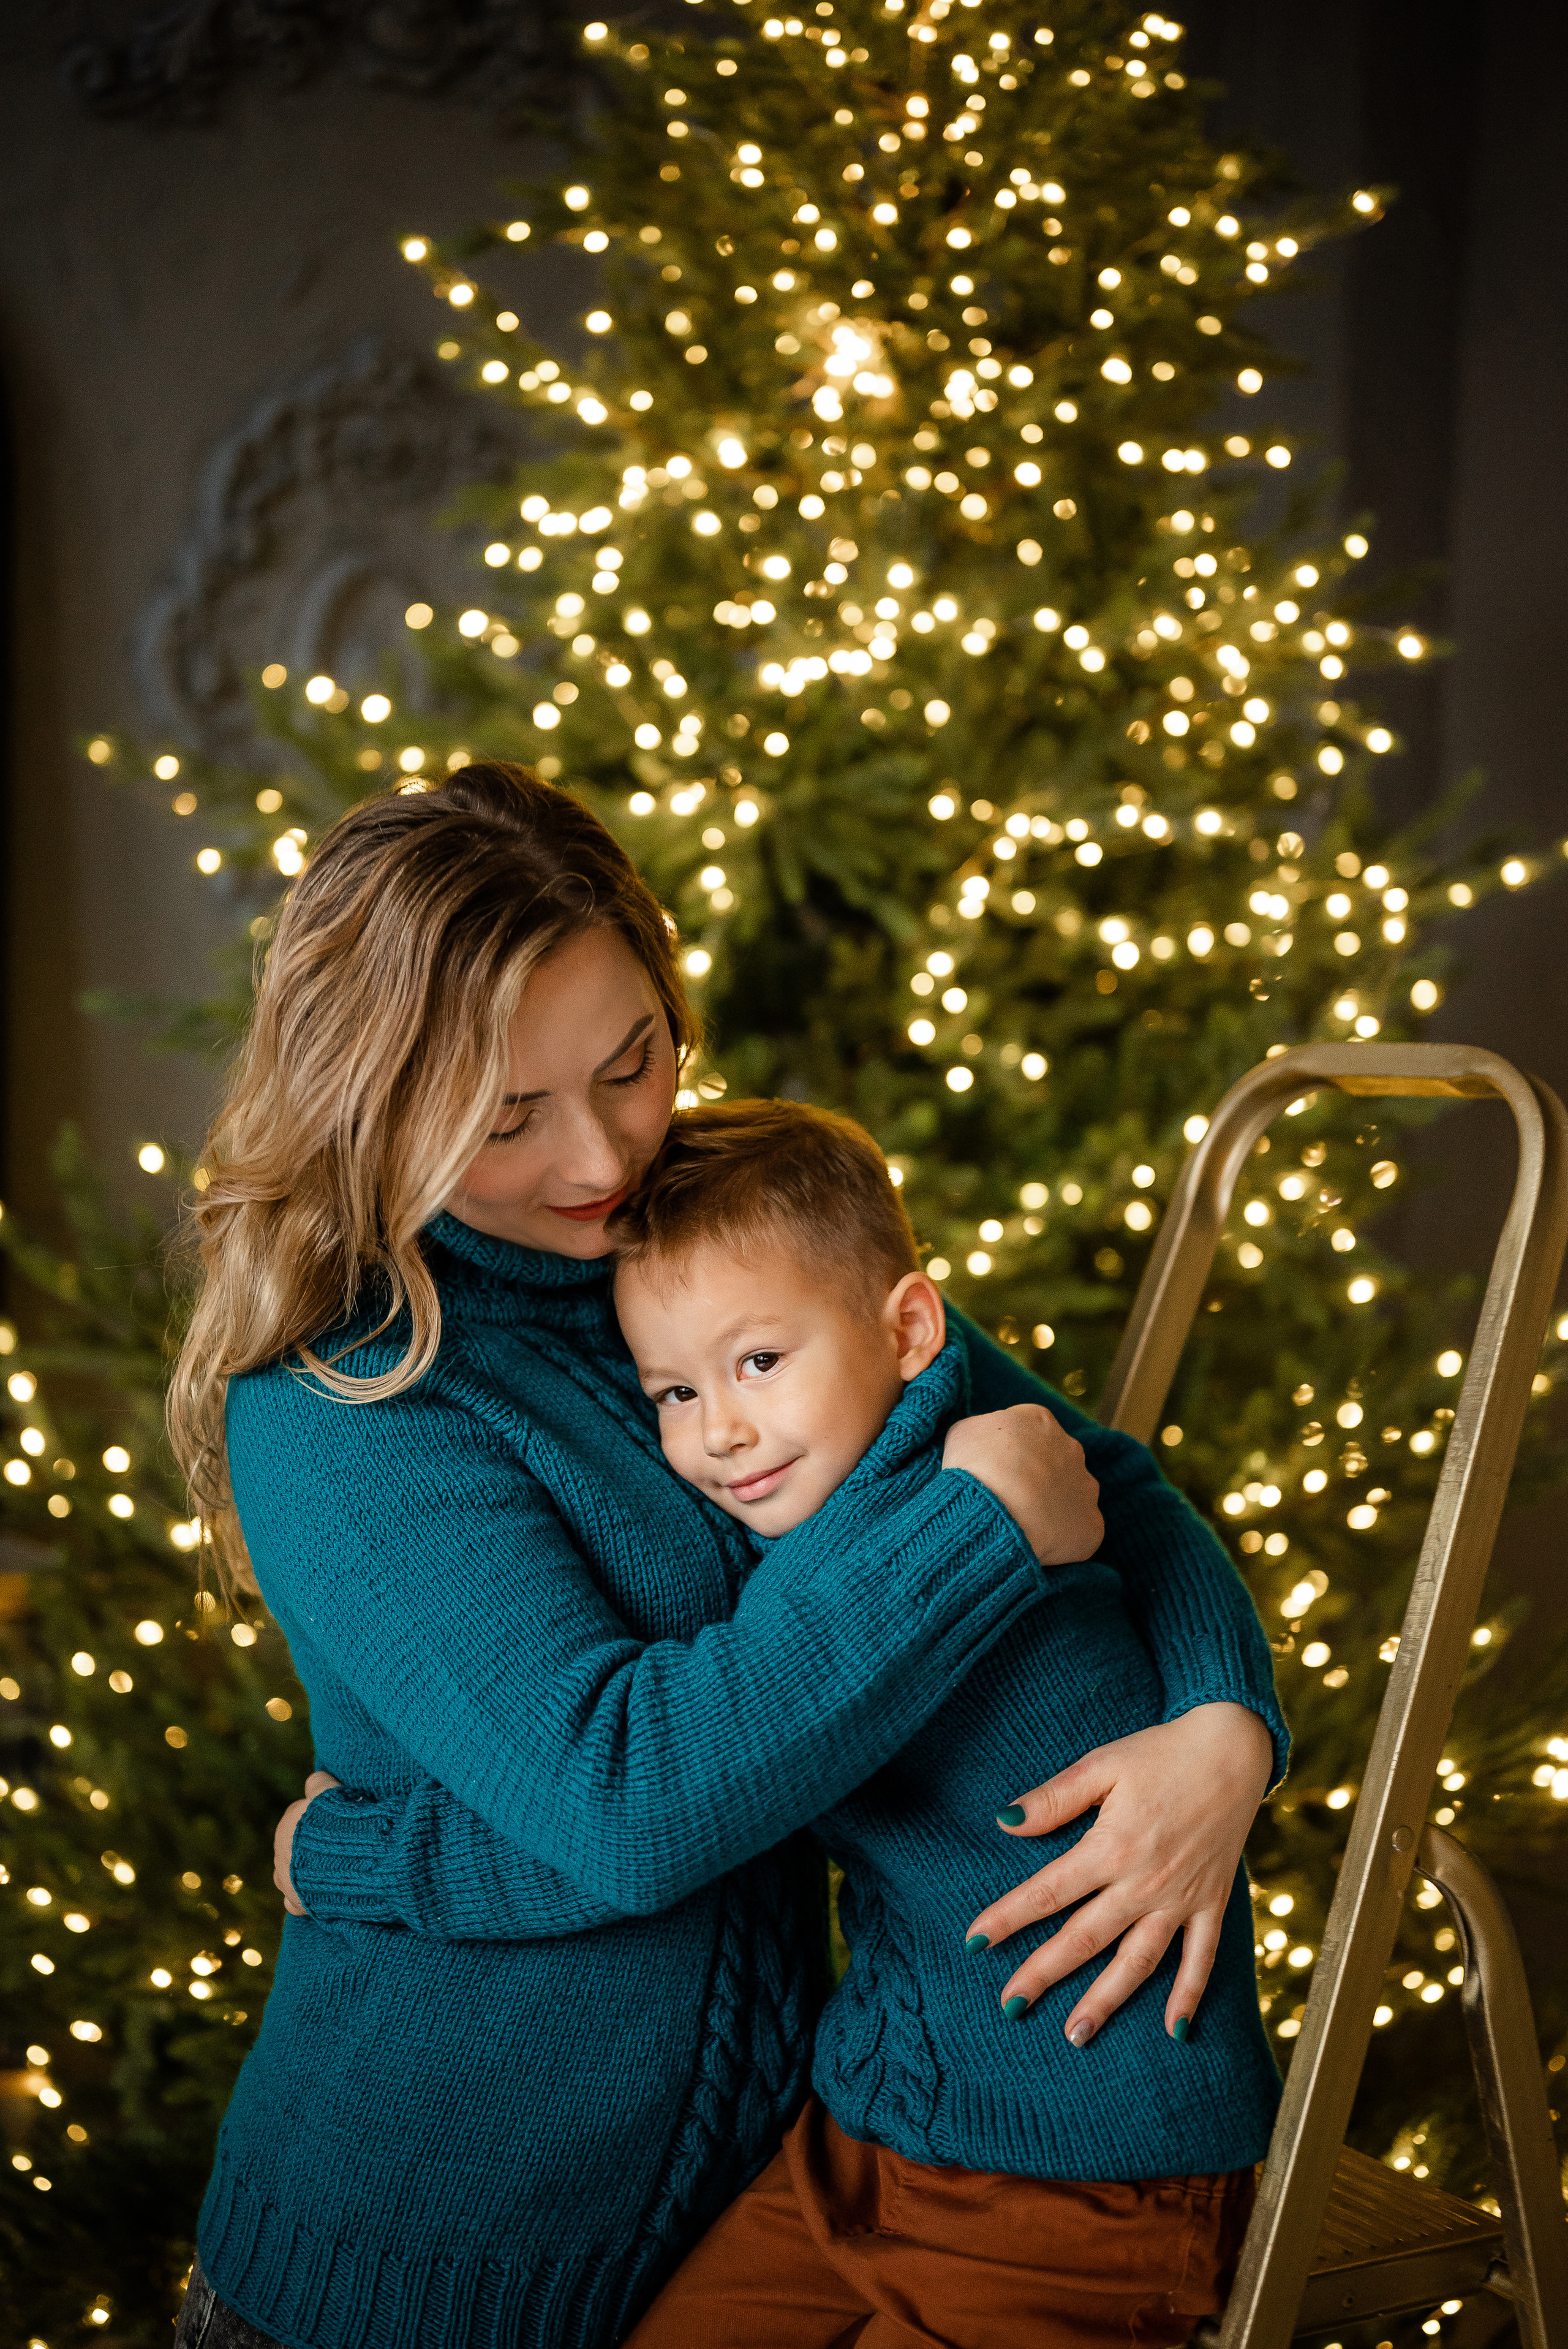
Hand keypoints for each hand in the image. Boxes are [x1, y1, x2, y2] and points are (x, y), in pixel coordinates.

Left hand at [273, 1769, 340, 1916]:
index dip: (322, 1817)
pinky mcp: (295, 1902)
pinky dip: (303, 1899)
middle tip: (339, 1845)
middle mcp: (280, 1851)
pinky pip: (294, 1901)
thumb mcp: (330, 1792)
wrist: (346, 1861)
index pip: (302, 1816)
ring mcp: (286, 1879)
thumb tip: (314, 1778)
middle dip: (312, 1846)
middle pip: (296, 1845)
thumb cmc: (339, 1824)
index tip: (338, 1819)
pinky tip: (318, 1896)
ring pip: (290, 1873)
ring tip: (332, 1870)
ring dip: (305, 1872)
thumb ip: (319, 1782)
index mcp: (288, 1823)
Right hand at [942, 1404, 1102, 1565]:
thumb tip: (985, 1447)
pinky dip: (1062, 1538)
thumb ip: (980, 1433)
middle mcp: (1071, 1448)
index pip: (1027, 1431)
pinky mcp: (1092, 1523)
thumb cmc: (976, 1469)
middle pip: (1053, 1461)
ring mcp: (1086, 1486)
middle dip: (1035, 1477)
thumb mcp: (962, 1434)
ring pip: (1071, 1495)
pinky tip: (1038, 1543)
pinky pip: (1078, 1530)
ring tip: (1023, 1523)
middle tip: (1008, 1498)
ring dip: (1052, 1505)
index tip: (994, 1471)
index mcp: (1039, 1420)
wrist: (998, 1513)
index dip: (1008, 1454)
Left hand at [965, 1702, 1273, 2042]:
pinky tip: (1175, 2031)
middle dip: (1044, 1973)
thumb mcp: (1101, 1765)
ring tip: (1076, 2035)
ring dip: (1107, 2000)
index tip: (974, 1942)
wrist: (1232, 1750)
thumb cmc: (1160, 1753)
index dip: (1008, 1918)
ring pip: (1138, 1961)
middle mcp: (1145, 1882)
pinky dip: (1189, 1995)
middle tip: (1010, 2006)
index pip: (1048, 1892)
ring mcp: (1182, 1898)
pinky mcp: (1213, 1903)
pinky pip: (1202, 1958)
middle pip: (1085, 1938)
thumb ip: (1053, 1799)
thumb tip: (1004, 1823)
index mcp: (1111, 1847)